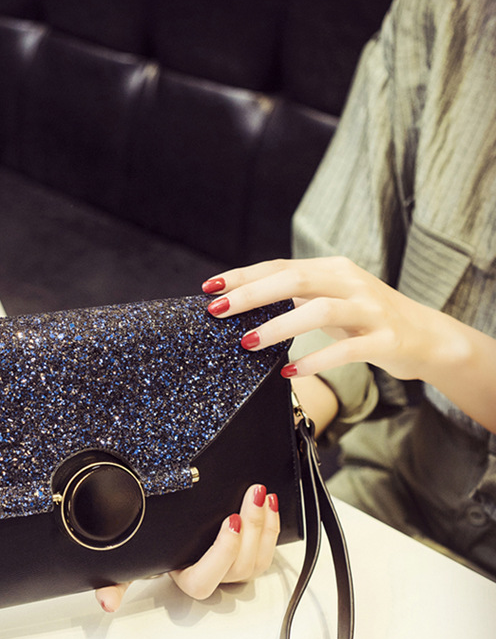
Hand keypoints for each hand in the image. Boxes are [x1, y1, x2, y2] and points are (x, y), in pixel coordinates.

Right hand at [95, 483, 279, 612]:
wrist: (174, 536)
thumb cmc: (158, 548)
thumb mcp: (134, 561)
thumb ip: (116, 581)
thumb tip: (105, 602)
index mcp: (187, 578)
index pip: (206, 579)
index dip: (223, 553)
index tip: (228, 522)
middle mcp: (215, 577)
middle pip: (241, 566)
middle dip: (252, 529)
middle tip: (251, 496)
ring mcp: (235, 568)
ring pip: (258, 559)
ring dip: (264, 526)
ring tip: (260, 495)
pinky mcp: (250, 556)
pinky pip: (268, 551)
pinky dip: (272, 527)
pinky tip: (270, 504)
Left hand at [203, 256, 437, 381]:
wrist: (427, 336)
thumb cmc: (366, 319)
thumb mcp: (330, 300)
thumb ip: (296, 297)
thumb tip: (244, 305)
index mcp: (332, 269)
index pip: (280, 266)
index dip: (244, 276)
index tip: (210, 287)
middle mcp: (350, 282)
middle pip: (295, 279)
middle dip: (253, 294)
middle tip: (219, 310)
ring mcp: (370, 309)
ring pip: (319, 310)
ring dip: (279, 326)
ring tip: (247, 342)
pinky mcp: (385, 338)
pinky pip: (347, 349)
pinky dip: (316, 359)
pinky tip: (290, 371)